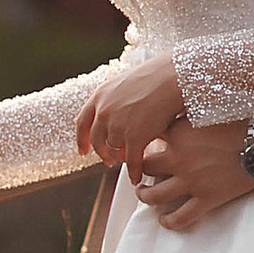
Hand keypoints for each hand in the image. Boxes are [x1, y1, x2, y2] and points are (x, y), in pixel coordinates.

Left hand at [79, 54, 184, 168]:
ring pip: (114, 151)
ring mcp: (118, 125)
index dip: (81, 139)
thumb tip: (115, 114)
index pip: (82, 122)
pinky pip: (131, 161)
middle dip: (102, 154)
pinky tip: (137, 176)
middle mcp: (104, 111)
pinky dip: (134, 171)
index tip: (83, 150)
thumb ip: (114, 100)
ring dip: (121, 160)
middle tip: (109, 161)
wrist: (172, 77)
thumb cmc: (156, 76)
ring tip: (128, 162)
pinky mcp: (134, 137)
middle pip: (97, 140)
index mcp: (100, 96)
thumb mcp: (125, 84)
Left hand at [133, 119, 253, 231]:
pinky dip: (169, 221)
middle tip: (141, 173)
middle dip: (140, 171)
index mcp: (177, 134)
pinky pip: (180, 217)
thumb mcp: (207, 110)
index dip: (141, 145)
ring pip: (154, 195)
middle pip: (145, 168)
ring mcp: (191, 180)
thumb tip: (173, 112)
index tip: (140, 148)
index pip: (146, 141)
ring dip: (145, 196)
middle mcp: (178, 158)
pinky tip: (165, 219)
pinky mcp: (207, 199)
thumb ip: (186, 117)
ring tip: (145, 195)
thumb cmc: (241, 120)